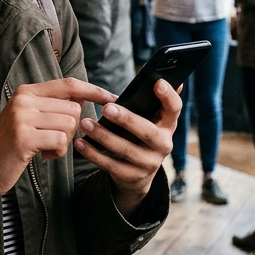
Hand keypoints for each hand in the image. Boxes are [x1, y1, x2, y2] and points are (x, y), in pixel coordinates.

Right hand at [0, 78, 113, 215]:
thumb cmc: (10, 147)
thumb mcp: (28, 119)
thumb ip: (51, 107)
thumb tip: (85, 98)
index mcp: (26, 91)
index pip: (69, 84)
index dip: (93, 90)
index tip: (113, 98)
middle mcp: (23, 99)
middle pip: (73, 108)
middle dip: (72, 129)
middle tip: (53, 142)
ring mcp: (22, 117)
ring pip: (69, 124)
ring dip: (64, 143)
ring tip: (46, 149)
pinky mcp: (24, 136)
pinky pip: (60, 140)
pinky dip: (57, 152)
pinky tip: (43, 157)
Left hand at [74, 79, 180, 217]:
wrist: (137, 174)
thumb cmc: (138, 135)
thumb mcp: (147, 120)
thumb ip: (149, 102)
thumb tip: (158, 77)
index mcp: (167, 125)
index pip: (174, 109)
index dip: (168, 96)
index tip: (157, 82)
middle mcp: (163, 145)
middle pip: (147, 132)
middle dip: (127, 119)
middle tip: (106, 107)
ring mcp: (150, 163)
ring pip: (126, 149)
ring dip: (103, 136)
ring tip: (85, 123)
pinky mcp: (133, 177)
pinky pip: (111, 165)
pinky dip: (93, 154)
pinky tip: (80, 143)